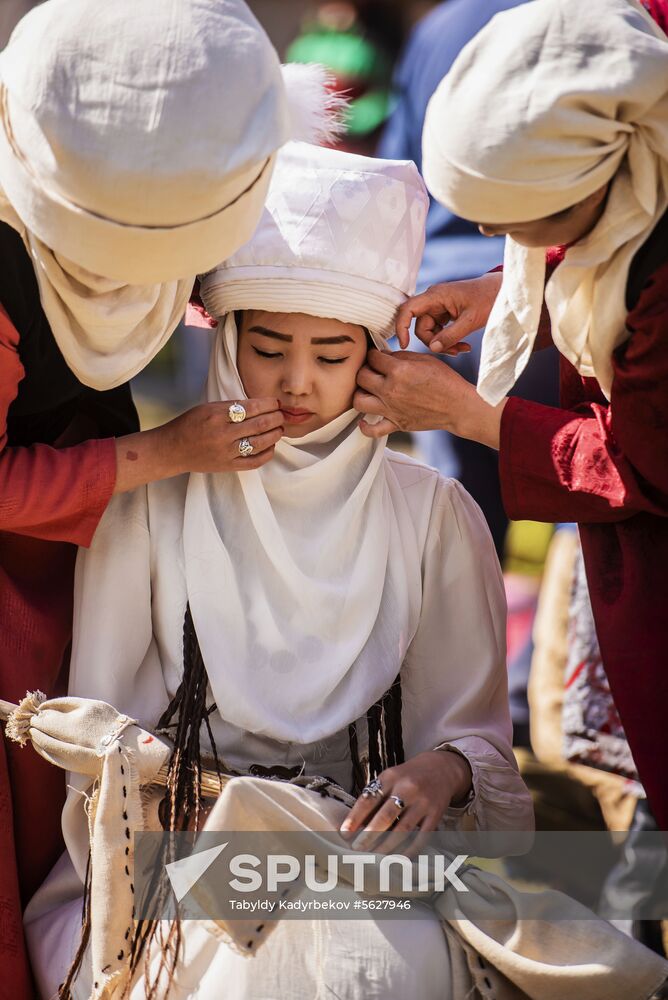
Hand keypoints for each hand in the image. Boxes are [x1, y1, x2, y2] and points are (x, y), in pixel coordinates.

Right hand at [166, 399, 283, 472]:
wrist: (172, 450)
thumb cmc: (190, 425)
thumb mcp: (208, 408)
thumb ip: (232, 407)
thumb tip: (260, 405)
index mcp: (217, 415)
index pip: (251, 407)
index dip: (268, 404)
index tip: (275, 402)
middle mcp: (223, 434)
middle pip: (260, 424)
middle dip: (276, 417)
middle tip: (282, 414)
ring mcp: (226, 452)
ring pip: (260, 442)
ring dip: (275, 434)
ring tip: (280, 428)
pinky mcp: (228, 466)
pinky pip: (255, 461)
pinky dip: (267, 453)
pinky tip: (271, 445)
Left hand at [339, 751, 471, 853]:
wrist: (441, 769)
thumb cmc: (407, 777)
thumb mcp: (389, 778)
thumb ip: (374, 798)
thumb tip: (356, 826)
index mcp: (390, 777)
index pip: (369, 799)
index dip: (355, 817)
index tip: (344, 833)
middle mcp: (407, 788)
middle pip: (385, 816)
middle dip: (369, 835)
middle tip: (357, 849)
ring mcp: (423, 802)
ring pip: (403, 829)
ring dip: (387, 846)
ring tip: (374, 857)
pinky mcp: (436, 814)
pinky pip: (422, 836)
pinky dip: (410, 850)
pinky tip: (399, 859)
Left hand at [354, 349, 504, 446]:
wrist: (458, 407)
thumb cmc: (445, 381)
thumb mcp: (424, 359)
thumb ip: (400, 356)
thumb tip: (383, 356)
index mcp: (399, 371)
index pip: (373, 357)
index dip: (374, 354)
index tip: (378, 357)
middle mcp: (391, 390)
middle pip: (361, 377)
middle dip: (365, 369)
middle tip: (373, 370)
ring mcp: (391, 409)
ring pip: (359, 401)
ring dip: (360, 393)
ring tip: (368, 390)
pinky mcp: (396, 424)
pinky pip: (372, 430)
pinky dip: (365, 427)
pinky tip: (365, 419)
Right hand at [395, 272, 501, 351]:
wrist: (499, 291)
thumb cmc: (487, 299)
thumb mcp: (471, 320)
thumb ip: (451, 335)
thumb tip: (433, 348)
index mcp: (436, 295)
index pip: (408, 309)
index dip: (402, 327)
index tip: (404, 345)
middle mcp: (433, 300)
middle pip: (420, 327)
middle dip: (434, 342)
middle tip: (455, 352)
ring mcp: (438, 307)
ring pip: (430, 332)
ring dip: (443, 343)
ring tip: (463, 349)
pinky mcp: (444, 313)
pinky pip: (438, 331)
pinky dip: (448, 340)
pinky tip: (463, 345)